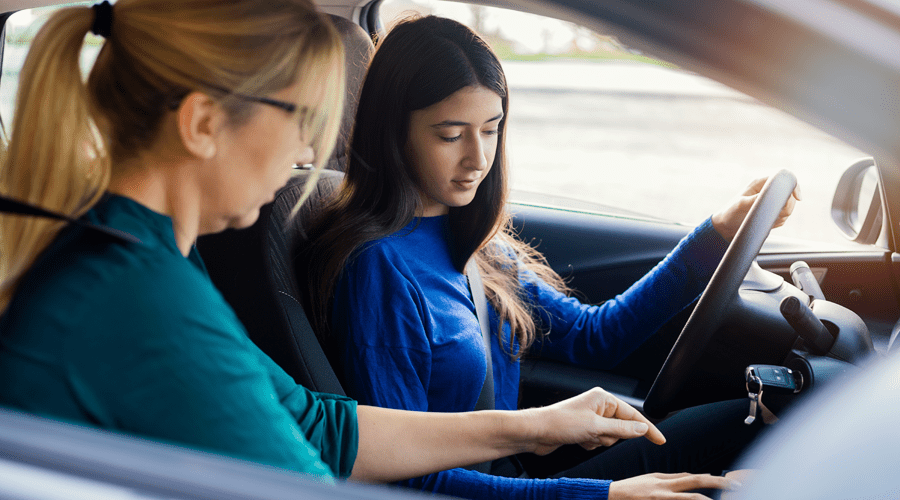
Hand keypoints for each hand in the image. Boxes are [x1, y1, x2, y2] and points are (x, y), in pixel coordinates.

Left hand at [526, 387, 665, 454]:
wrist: (536, 432)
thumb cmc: (561, 423)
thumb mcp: (596, 428)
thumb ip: (622, 429)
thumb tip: (642, 429)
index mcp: (603, 398)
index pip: (633, 415)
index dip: (648, 429)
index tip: (661, 441)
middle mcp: (598, 405)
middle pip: (621, 428)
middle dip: (611, 436)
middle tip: (594, 434)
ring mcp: (591, 417)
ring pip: (610, 437)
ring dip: (599, 441)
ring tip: (583, 437)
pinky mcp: (584, 429)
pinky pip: (598, 441)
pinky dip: (591, 444)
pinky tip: (578, 440)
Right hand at [609, 472, 740, 499]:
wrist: (612, 497)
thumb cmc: (631, 489)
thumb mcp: (653, 478)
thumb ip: (672, 478)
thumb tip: (691, 477)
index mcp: (665, 482)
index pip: (694, 478)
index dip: (714, 480)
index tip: (729, 482)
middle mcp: (665, 492)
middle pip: (696, 490)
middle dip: (718, 487)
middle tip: (736, 489)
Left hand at [711, 176, 801, 240]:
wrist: (727, 226)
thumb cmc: (730, 212)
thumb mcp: (740, 205)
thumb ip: (755, 200)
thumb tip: (772, 197)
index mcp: (761, 183)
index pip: (784, 176)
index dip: (794, 185)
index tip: (798, 197)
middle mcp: (768, 190)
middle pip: (791, 194)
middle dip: (786, 206)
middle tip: (772, 213)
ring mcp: (772, 202)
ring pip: (789, 207)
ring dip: (781, 215)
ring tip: (764, 218)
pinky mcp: (774, 213)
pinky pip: (785, 218)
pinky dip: (778, 222)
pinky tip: (765, 223)